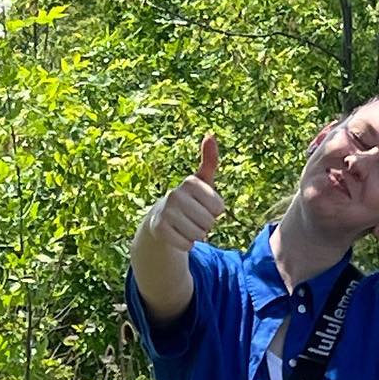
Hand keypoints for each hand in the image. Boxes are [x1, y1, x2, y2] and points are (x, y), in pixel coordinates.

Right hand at [149, 135, 225, 254]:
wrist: (160, 218)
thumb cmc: (188, 199)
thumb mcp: (201, 181)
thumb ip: (209, 160)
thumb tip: (210, 134)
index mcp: (190, 182)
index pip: (219, 208)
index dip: (215, 212)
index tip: (203, 207)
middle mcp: (175, 194)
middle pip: (209, 222)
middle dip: (205, 225)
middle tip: (193, 219)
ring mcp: (165, 211)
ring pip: (198, 235)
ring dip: (196, 236)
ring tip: (185, 227)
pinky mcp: (159, 229)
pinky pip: (186, 245)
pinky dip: (186, 245)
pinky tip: (178, 236)